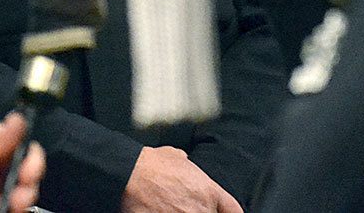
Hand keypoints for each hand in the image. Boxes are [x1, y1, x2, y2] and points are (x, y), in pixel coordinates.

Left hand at [0, 112, 44, 212]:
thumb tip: (19, 122)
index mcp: (0, 152)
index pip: (28, 156)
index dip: (33, 162)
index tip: (28, 168)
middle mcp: (0, 179)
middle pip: (27, 187)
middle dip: (28, 191)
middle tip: (20, 195)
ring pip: (15, 208)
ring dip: (17, 208)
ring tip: (11, 206)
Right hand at [121, 146, 242, 212]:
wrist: (130, 175)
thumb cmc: (151, 164)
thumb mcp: (176, 157)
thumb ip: (187, 166)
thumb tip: (184, 165)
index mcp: (208, 192)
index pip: (233, 210)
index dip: (229, 212)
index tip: (223, 212)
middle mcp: (202, 210)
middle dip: (203, 212)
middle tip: (188, 207)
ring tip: (172, 209)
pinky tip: (161, 211)